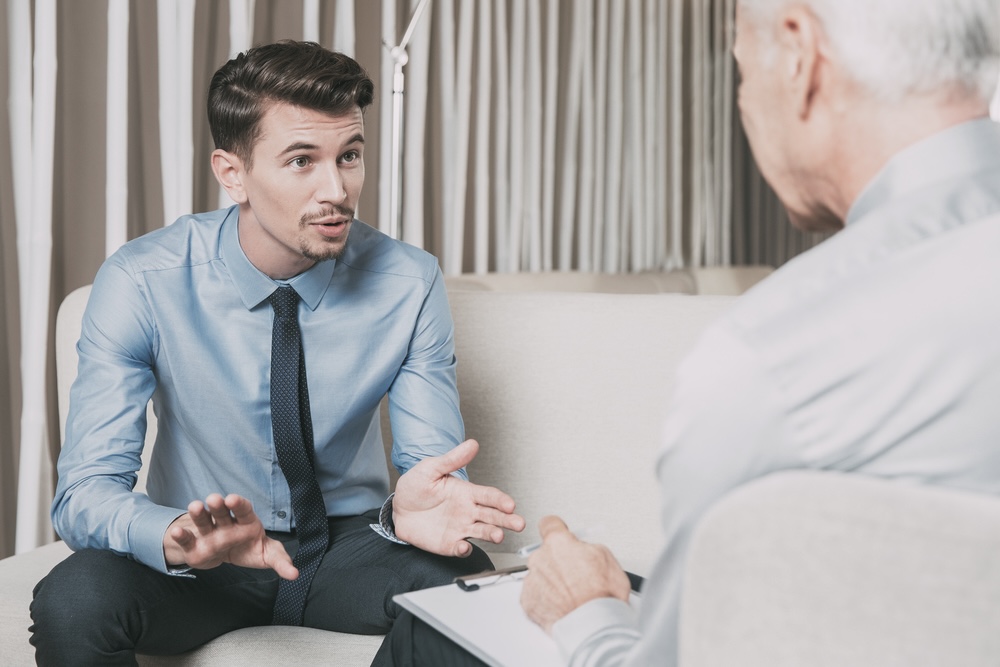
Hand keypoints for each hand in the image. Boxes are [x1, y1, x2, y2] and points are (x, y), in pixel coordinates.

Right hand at [163, 493, 296, 579]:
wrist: (225, 555)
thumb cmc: (248, 548)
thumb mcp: (266, 554)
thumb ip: (280, 561)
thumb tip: (294, 574)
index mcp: (245, 522)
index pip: (243, 510)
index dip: (239, 504)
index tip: (233, 500)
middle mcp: (226, 523)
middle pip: (222, 511)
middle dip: (218, 505)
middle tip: (215, 499)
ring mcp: (209, 532)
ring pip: (203, 520)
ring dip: (199, 513)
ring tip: (195, 507)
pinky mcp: (195, 545)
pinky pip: (187, 538)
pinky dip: (182, 535)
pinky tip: (176, 532)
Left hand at [392, 439, 525, 556]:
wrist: (398, 508)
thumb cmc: (416, 486)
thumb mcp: (431, 468)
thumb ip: (452, 459)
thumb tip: (472, 444)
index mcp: (467, 493)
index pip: (490, 496)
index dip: (501, 500)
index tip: (510, 504)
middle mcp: (468, 512)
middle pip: (493, 516)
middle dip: (508, 520)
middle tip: (519, 523)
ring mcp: (460, 528)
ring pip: (482, 532)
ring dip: (492, 534)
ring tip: (499, 536)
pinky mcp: (449, 544)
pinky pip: (460, 548)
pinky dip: (464, 549)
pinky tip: (464, 546)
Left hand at [520, 515, 630, 631]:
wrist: (592, 625)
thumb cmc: (601, 594)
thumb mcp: (606, 556)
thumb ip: (586, 546)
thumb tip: (581, 548)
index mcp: (558, 543)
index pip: (549, 524)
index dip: (557, 529)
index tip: (560, 534)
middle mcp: (540, 559)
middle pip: (545, 553)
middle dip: (558, 561)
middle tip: (575, 575)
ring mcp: (532, 580)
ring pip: (540, 575)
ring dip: (552, 582)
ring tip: (571, 595)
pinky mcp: (527, 601)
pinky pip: (535, 595)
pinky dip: (545, 599)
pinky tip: (562, 605)